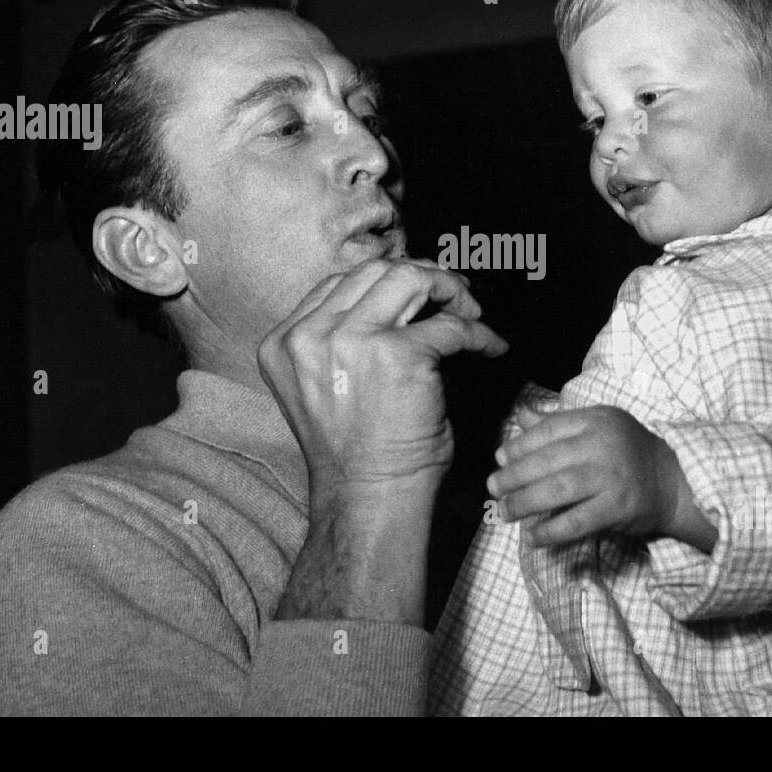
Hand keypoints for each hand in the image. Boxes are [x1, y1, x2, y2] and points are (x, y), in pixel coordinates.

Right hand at [259, 257, 507, 623]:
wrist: (367, 500)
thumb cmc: (355, 454)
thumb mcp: (326, 386)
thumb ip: (340, 340)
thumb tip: (400, 298)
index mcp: (283, 343)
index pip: (339, 283)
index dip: (386, 281)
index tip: (419, 294)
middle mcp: (308, 336)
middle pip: (374, 271)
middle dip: (421, 275)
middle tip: (453, 296)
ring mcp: (350, 341)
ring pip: (409, 278)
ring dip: (449, 289)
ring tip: (470, 311)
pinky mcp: (396, 355)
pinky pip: (450, 326)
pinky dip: (478, 333)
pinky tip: (489, 347)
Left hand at [489, 405, 687, 545]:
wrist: (673, 481)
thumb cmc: (627, 451)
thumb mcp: (597, 425)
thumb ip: (557, 423)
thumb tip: (519, 415)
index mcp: (595, 420)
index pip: (549, 430)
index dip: (519, 445)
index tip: (499, 459)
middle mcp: (603, 444)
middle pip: (548, 460)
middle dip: (515, 476)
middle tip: (494, 488)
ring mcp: (611, 477)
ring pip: (558, 489)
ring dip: (526, 502)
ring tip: (506, 511)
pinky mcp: (618, 507)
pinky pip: (577, 521)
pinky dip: (551, 531)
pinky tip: (533, 537)